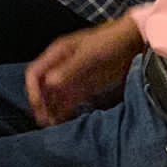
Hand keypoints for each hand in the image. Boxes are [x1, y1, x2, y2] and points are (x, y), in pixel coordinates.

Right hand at [24, 17, 143, 126]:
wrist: (133, 41)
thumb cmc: (109, 41)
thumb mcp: (88, 54)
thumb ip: (69, 69)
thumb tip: (49, 83)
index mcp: (57, 54)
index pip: (35, 73)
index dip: (33, 90)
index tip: (37, 106)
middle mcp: (62, 66)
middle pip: (42, 88)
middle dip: (41, 104)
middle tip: (44, 121)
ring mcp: (74, 77)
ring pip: (55, 97)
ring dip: (52, 110)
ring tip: (53, 126)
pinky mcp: (86, 87)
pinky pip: (71, 101)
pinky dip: (66, 112)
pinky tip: (66, 122)